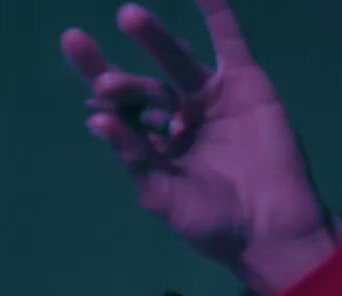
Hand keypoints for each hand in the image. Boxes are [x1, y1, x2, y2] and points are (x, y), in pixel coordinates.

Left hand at [62, 1, 340, 295]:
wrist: (268, 229)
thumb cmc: (210, 221)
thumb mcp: (160, 193)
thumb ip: (132, 155)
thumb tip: (94, 119)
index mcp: (149, 141)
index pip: (116, 106)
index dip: (95, 78)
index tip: (73, 48)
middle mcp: (175, 113)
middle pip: (140, 85)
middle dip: (119, 80)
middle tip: (103, 83)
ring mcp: (208, 96)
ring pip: (175, 60)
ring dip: (153, 38)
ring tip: (128, 18)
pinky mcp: (244, 84)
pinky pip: (229, 42)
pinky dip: (216, 13)